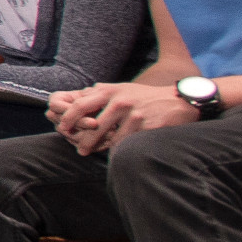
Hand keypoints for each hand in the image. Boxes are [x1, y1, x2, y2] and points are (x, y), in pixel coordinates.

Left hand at [48, 81, 195, 155]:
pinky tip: (117, 152)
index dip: (68, 118)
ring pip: (109, 138)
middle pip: (93, 126)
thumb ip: (100, 94)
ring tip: (96, 153)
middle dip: (84, 140)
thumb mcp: (121, 89)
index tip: (63, 129)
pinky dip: (119, 149)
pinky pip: (126, 143)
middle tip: (80, 150)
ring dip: (102, 147)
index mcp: (109, 91)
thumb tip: (76, 98)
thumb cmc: (144, 97)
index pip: (80, 105)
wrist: (178, 101)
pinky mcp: (145, 127)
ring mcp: (132, 114)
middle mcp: (119, 101)